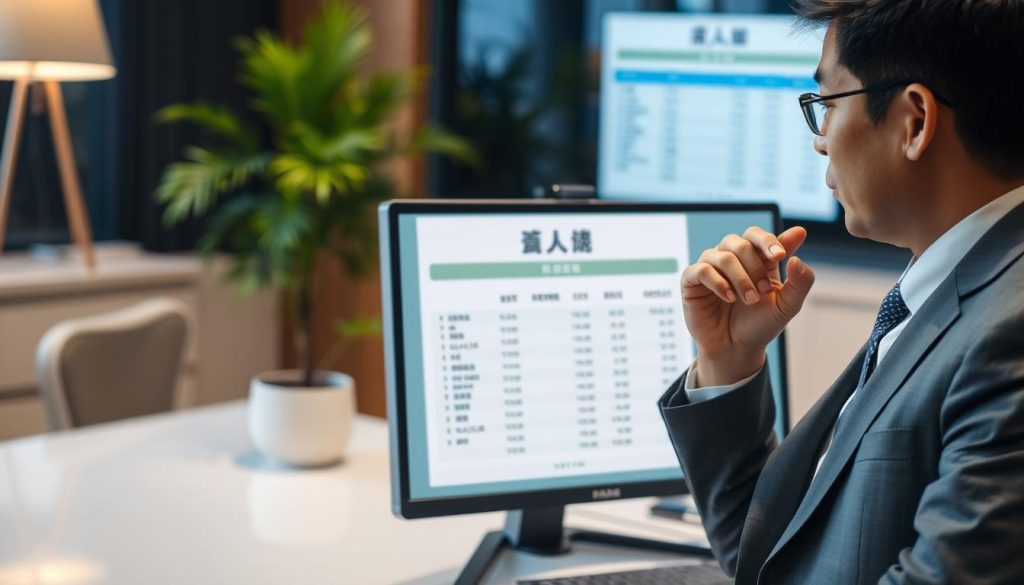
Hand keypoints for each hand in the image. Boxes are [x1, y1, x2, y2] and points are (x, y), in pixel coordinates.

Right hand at [681, 226, 814, 385]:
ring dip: (740, 277)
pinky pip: (701, 269)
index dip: (768, 240)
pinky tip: (729, 298)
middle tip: (762, 290)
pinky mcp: (692, 282)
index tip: (779, 255)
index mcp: (755, 259)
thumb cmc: (760, 325)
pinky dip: (718, 282)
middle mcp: (731, 259)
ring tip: (749, 299)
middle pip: (740, 242)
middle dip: (755, 265)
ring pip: (723, 256)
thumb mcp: (787, 306)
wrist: (736, 349)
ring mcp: (710, 268)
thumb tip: (797, 255)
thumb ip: (800, 281)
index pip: (758, 236)